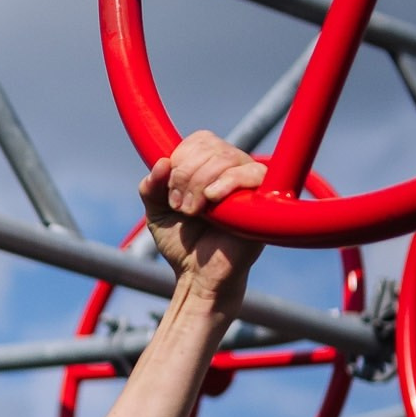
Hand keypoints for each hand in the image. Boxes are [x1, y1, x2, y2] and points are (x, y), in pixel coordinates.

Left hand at [139, 132, 266, 308]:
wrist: (198, 276)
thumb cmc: (182, 244)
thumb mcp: (156, 212)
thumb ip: (151, 187)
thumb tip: (162, 162)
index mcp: (210, 167)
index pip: (200, 140)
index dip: (181, 160)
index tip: (170, 194)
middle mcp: (233, 171)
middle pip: (212, 147)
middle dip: (186, 174)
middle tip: (180, 206)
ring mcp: (249, 185)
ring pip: (227, 158)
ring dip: (200, 183)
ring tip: (193, 212)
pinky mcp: (264, 201)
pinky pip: (253, 174)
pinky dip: (228, 182)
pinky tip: (212, 199)